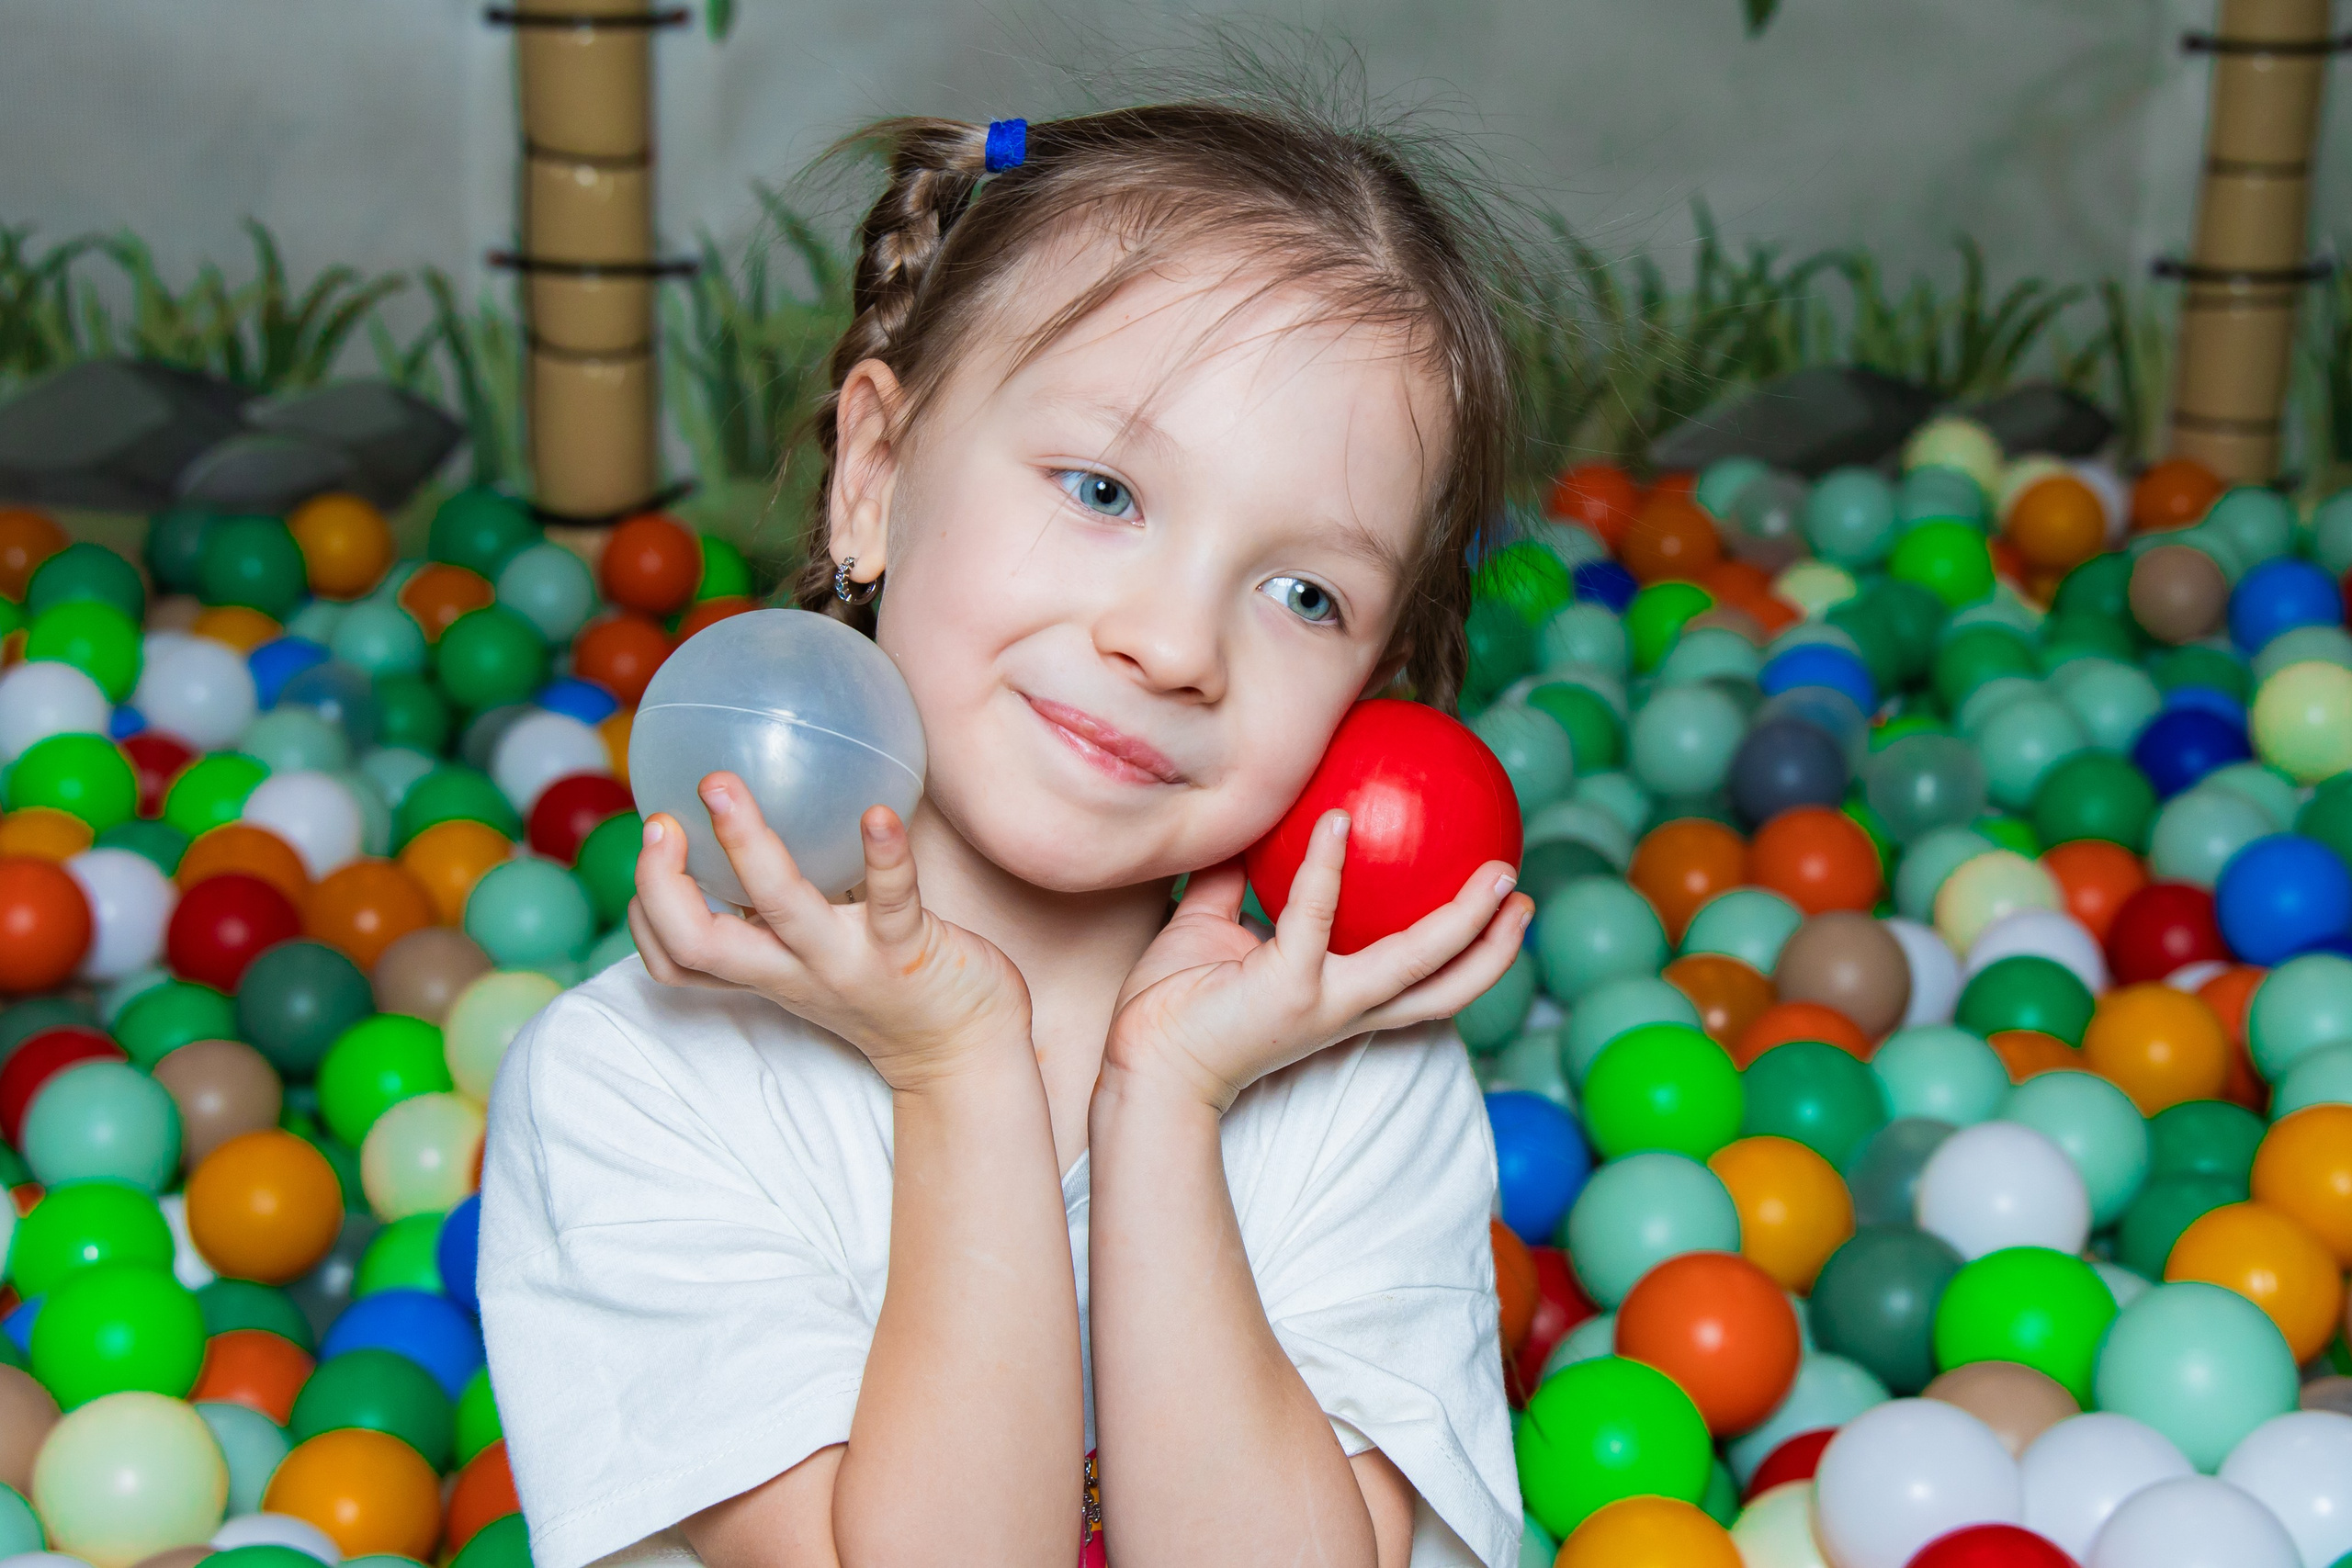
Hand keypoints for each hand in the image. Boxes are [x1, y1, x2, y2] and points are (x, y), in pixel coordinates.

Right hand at [629, 771, 1033, 1093]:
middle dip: (661, 882)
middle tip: (659, 820)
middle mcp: (794, 971)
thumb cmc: (887, 984)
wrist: (964, 1047)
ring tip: (722, 789)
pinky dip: (884, 856)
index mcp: (767, 969)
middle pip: (700, 944)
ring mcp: (848, 962)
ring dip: (747, 846)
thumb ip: (780, 915)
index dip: (645, 912)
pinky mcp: (908, 950)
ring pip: (782, 909)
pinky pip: (891, 899)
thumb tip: (746, 833)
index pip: (676, 960)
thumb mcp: (815, 957)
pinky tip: (878, 813)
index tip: (650, 846)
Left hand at [1104, 810, 1531, 1112]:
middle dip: (1497, 948)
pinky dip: (1327, 866)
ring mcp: (1322, 1001)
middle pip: (1447, 987)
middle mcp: (1347, 1007)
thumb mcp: (1215, 927)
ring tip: (1494, 874)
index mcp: (1342, 999)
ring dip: (1462, 922)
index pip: (1422, 982)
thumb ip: (1240, 879)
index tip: (1500, 909)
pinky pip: (1313, 916)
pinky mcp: (1285, 988)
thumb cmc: (1176, 1003)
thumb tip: (1250, 821)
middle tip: (1523, 893)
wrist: (1142, 1063)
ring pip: (1415, 964)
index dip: (1468, 952)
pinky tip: (1337, 820)